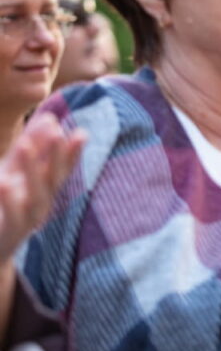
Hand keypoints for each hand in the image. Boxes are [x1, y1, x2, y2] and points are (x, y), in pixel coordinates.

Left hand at [0, 113, 84, 262]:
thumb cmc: (6, 204)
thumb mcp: (15, 171)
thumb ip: (33, 145)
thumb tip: (50, 118)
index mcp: (45, 187)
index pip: (64, 167)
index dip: (73, 152)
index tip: (82, 133)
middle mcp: (43, 203)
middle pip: (54, 179)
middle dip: (58, 156)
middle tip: (57, 132)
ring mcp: (28, 220)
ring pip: (36, 196)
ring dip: (31, 172)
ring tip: (23, 146)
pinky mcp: (10, 232)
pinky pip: (12, 216)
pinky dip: (8, 200)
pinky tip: (3, 182)